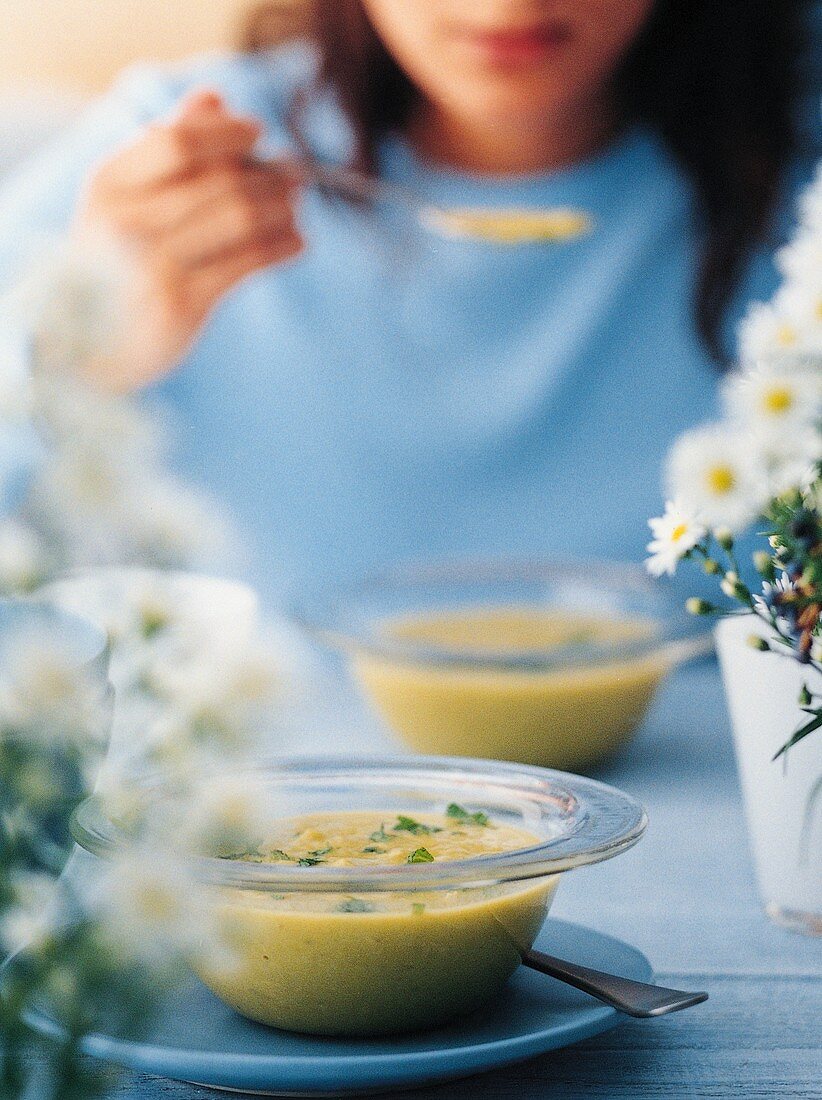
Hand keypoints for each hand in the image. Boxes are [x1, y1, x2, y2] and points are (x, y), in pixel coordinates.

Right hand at [74, 89, 303, 391]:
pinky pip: (249, 262)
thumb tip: (213, 97)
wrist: (96, 344)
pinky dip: (283, 247)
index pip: (178, 141)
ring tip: (297, 208)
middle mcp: (127, 221)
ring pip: (240, 217)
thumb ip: (165, 146)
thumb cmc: (118, 263)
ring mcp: (154, 263)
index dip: (225, 133)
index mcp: (109, 184)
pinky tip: (298, 243)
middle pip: (219, 180)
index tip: (258, 133)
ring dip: (282, 208)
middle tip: (294, 177)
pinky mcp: (183, 302)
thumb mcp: (127, 199)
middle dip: (267, 175)